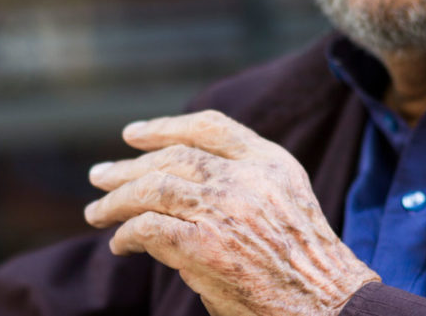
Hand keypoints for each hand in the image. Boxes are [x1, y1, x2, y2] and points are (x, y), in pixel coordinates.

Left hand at [86, 110, 379, 314]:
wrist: (329, 305)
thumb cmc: (305, 264)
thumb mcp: (284, 202)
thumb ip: (240, 183)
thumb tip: (172, 185)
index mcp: (270, 162)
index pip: (208, 128)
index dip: (165, 126)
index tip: (132, 134)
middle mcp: (246, 178)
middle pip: (171, 157)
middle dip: (128, 167)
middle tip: (99, 177)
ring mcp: (224, 210)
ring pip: (152, 188)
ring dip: (116, 201)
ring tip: (96, 213)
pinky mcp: (204, 246)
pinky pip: (148, 228)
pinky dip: (127, 235)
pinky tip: (121, 244)